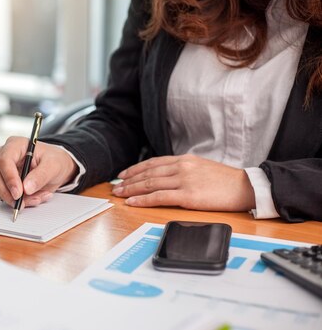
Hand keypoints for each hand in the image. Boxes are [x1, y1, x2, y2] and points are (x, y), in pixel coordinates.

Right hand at [0, 137, 77, 207]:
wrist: (55, 168)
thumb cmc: (53, 160)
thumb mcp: (53, 165)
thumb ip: (41, 175)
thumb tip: (26, 188)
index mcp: (15, 145)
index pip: (4, 160)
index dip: (9, 178)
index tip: (18, 193)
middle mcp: (5, 156)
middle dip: (8, 193)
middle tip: (22, 202)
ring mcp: (3, 170)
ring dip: (17, 199)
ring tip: (38, 197)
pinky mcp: (5, 182)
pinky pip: (6, 196)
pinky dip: (20, 201)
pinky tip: (34, 197)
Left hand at [112, 154, 255, 211]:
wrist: (246, 187)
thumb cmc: (226, 181)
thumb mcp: (202, 168)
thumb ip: (184, 170)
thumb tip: (167, 176)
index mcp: (185, 159)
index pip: (153, 163)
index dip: (136, 169)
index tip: (124, 175)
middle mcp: (182, 167)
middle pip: (148, 173)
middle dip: (129, 180)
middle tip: (116, 187)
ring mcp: (184, 180)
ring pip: (150, 184)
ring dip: (131, 190)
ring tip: (119, 194)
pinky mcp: (188, 195)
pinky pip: (159, 197)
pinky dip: (143, 200)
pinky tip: (132, 202)